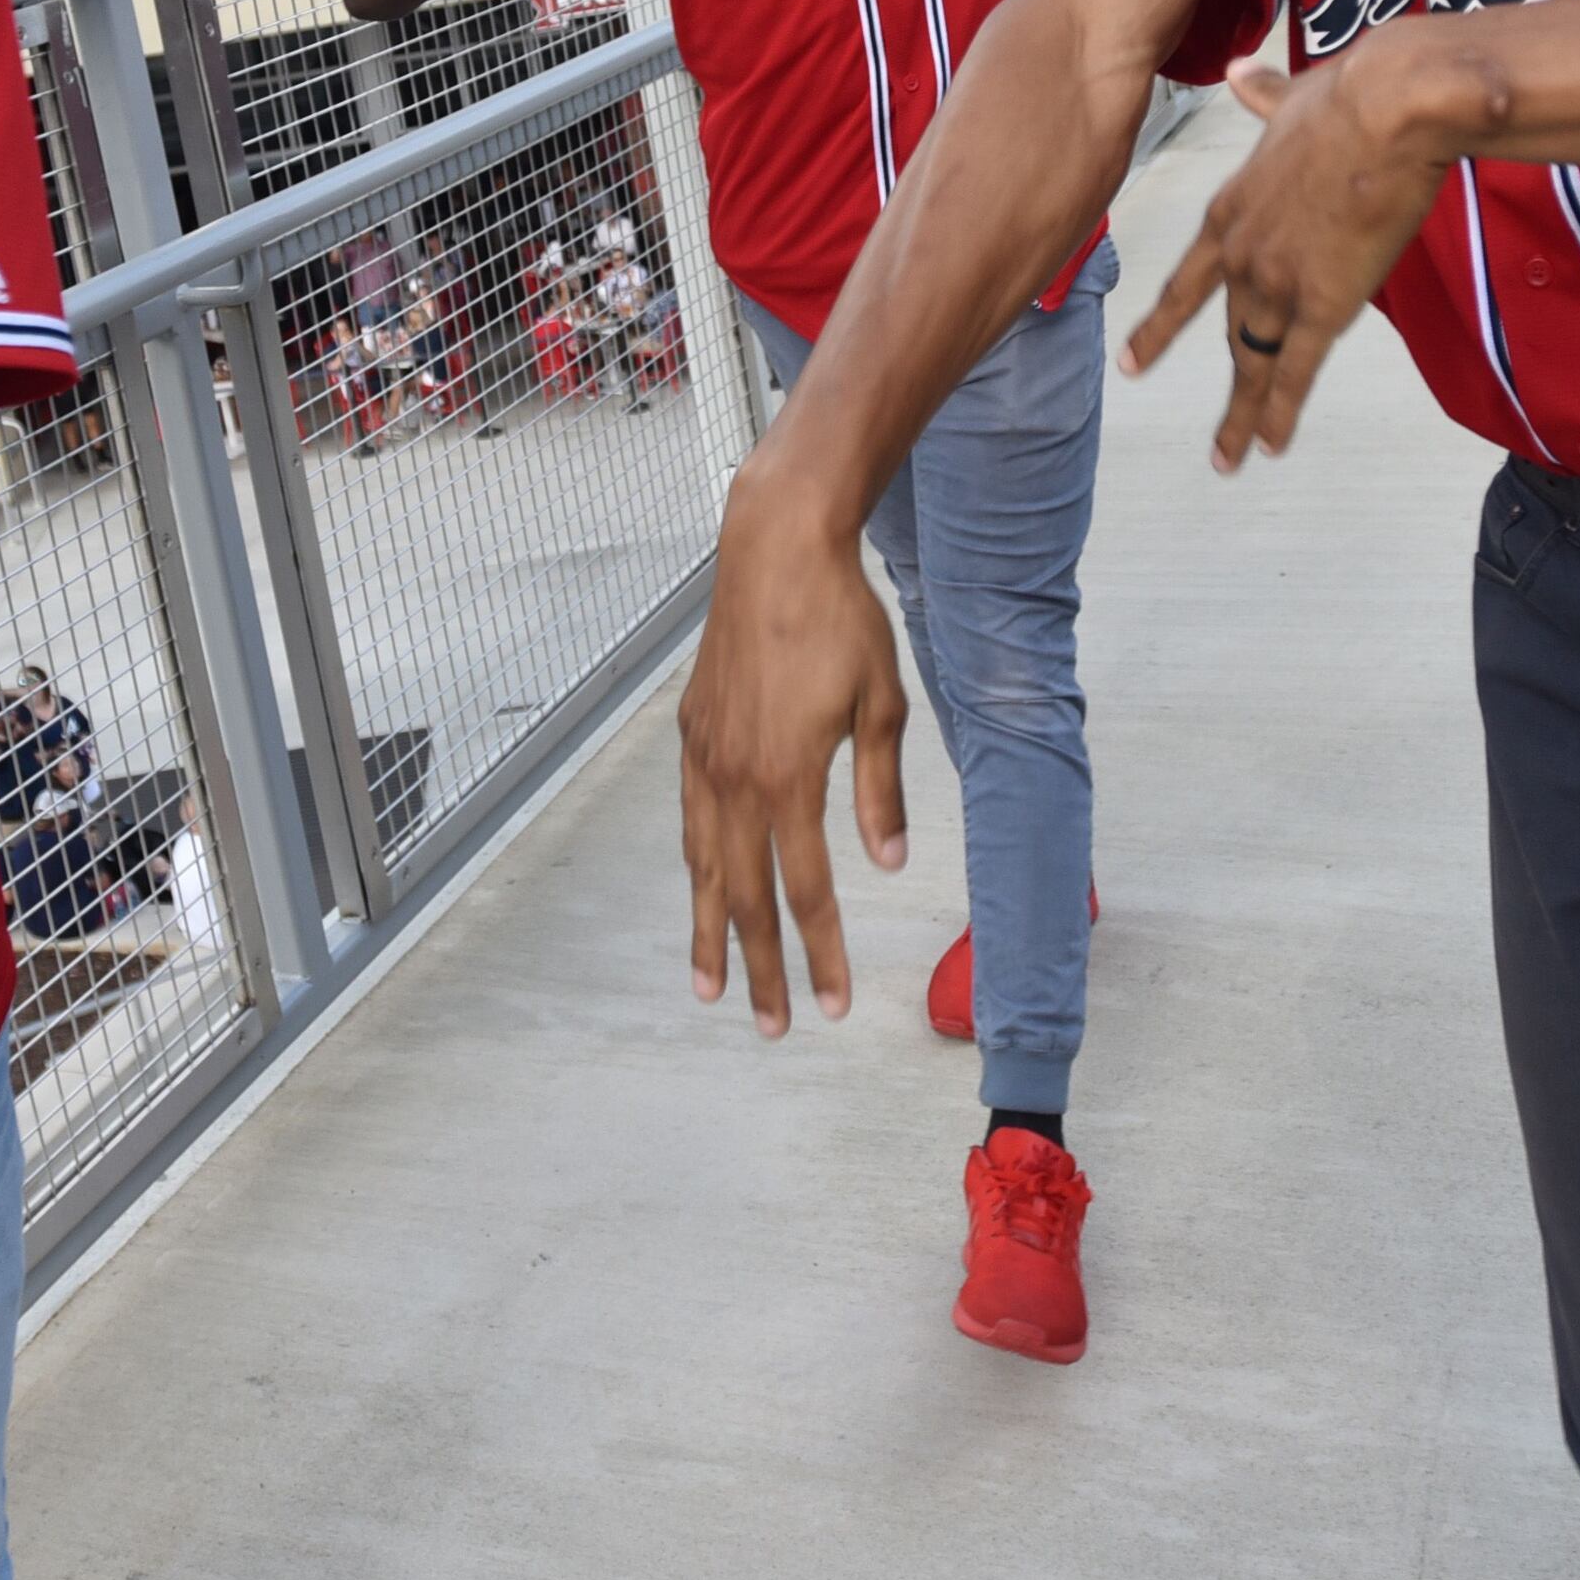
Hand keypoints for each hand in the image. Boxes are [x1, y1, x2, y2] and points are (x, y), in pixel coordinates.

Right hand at [679, 463, 908, 1033]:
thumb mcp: (883, 704)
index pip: (807, 891)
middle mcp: (738, 778)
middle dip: (760, 969)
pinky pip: (690, 819)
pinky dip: (694, 866)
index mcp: (790, 778)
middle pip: (747, 897)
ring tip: (711, 986)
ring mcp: (706, 757)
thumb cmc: (841, 620)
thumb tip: (890, 865)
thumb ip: (883, 791)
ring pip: (703, 867)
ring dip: (710, 930)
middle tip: (771, 1028)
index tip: (835, 1003)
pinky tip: (700, 887)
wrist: (775, 551)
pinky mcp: (692, 733)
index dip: (822, 954)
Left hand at [1123, 35, 1461, 468]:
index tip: (1136, 360)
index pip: (1186, 283)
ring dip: (1244, 416)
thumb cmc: (1348, 97)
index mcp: (1231, 211)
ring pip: (1253, 363)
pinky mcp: (1322, 304)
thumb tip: (1241, 73)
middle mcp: (1241, 255)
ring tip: (1231, 458)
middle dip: (1222, 388)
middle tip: (1209, 437)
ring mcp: (1276, 284)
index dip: (1162, 326)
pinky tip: (1268, 447)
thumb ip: (1262, 97)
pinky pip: (1294, 373)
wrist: (1386, 111)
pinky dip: (1277, 413)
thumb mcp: (1289, 97)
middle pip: (1226, 333)